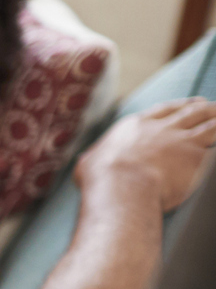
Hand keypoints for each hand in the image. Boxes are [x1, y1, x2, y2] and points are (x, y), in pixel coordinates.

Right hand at [76, 97, 215, 213]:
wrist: (122, 186)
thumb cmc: (100, 179)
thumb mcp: (89, 164)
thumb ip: (94, 158)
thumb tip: (86, 162)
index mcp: (135, 127)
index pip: (163, 110)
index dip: (179, 106)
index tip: (191, 103)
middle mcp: (161, 128)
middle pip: (189, 111)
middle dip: (203, 107)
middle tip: (212, 106)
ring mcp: (181, 139)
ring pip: (208, 123)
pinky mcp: (196, 154)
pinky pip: (215, 142)